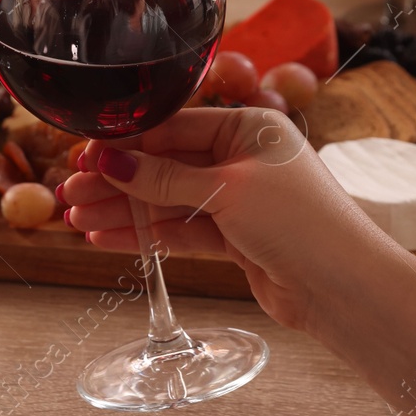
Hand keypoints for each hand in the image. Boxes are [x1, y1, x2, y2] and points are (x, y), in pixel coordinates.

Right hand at [62, 107, 357, 333]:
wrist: (344, 288)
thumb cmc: (301, 223)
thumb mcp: (226, 191)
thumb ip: (164, 179)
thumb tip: (110, 159)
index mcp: (249, 127)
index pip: (173, 127)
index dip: (126, 142)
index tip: (84, 153)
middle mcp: (243, 159)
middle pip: (165, 165)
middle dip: (117, 179)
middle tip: (71, 190)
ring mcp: (239, 200)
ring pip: (167, 201)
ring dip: (124, 210)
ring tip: (77, 218)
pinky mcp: (235, 239)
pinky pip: (179, 231)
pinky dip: (146, 235)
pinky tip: (107, 237)